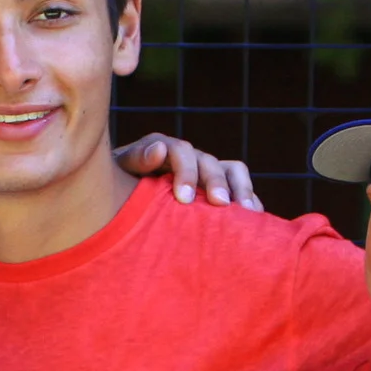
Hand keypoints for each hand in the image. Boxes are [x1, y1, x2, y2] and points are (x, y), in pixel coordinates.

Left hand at [115, 133, 260, 209]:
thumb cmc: (116, 186)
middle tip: (219, 204)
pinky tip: (254, 222)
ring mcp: (207, 172)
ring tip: (246, 212)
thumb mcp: (120, 170)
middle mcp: (190, 157)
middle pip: (210, 162)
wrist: (120, 198)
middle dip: (216, 182)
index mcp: (165, 149)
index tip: (184, 198)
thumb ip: (137, 159)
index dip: (186, 171)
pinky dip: (250, 201)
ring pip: (233, 171)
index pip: (181, 152)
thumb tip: (159, 150)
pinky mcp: (219, 189)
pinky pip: (241, 189)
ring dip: (241, 188)